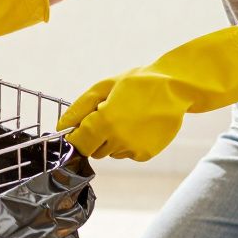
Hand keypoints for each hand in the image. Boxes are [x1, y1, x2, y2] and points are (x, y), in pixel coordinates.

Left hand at [57, 20, 237, 160]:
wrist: (176, 88)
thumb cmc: (138, 83)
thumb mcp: (103, 88)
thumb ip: (79, 109)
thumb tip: (61, 127)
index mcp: (104, 122)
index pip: (77, 144)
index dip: (76, 137)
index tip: (80, 128)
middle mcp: (118, 140)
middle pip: (93, 150)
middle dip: (95, 136)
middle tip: (109, 116)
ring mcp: (132, 149)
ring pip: (110, 153)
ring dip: (112, 140)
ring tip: (128, 118)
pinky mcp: (145, 154)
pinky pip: (127, 153)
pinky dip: (128, 143)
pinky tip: (139, 125)